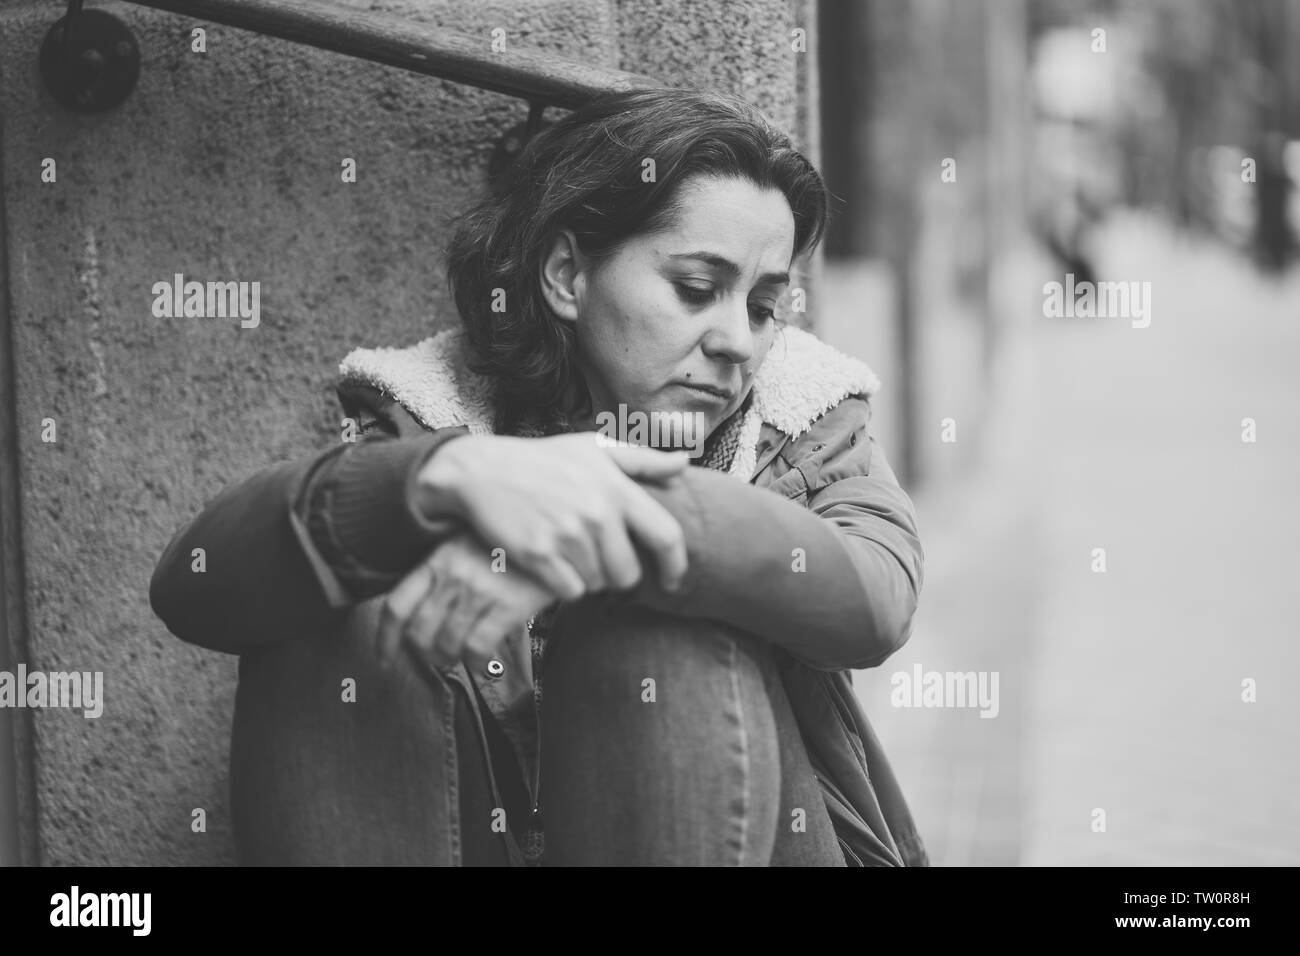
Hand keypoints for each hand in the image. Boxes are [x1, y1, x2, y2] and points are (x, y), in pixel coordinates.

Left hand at [375, 530, 556, 670]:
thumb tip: (420, 612)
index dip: (385, 640)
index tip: (384, 659)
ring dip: (451, 659)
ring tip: (461, 657)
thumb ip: (441, 572)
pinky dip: (476, 662)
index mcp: (437, 559)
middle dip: (424, 654)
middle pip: (419, 632)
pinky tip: (481, 660)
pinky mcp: (508, 604)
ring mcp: (481, 590)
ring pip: (447, 644)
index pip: (397, 606)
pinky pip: (478, 647)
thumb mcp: (466, 545)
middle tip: (437, 657)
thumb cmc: (508, 545)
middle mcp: (454, 575)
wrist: (555, 535)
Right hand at [415, 432, 689, 600]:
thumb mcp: (593, 448)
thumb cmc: (542, 460)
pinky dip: (563, 585)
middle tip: (596, 558)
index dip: (676, 566)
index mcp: (616, 488)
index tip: (672, 581)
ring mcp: (567, 536)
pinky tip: (551, 563)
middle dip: (616, 574)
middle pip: (628, 574)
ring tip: (567, 551)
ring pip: (597, 584)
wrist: (482, 470)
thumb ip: (642, 460)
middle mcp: (597, 513)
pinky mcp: (539, 555)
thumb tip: (684, 463)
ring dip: (586, 576)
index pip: (667, 536)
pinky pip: (569, 592)